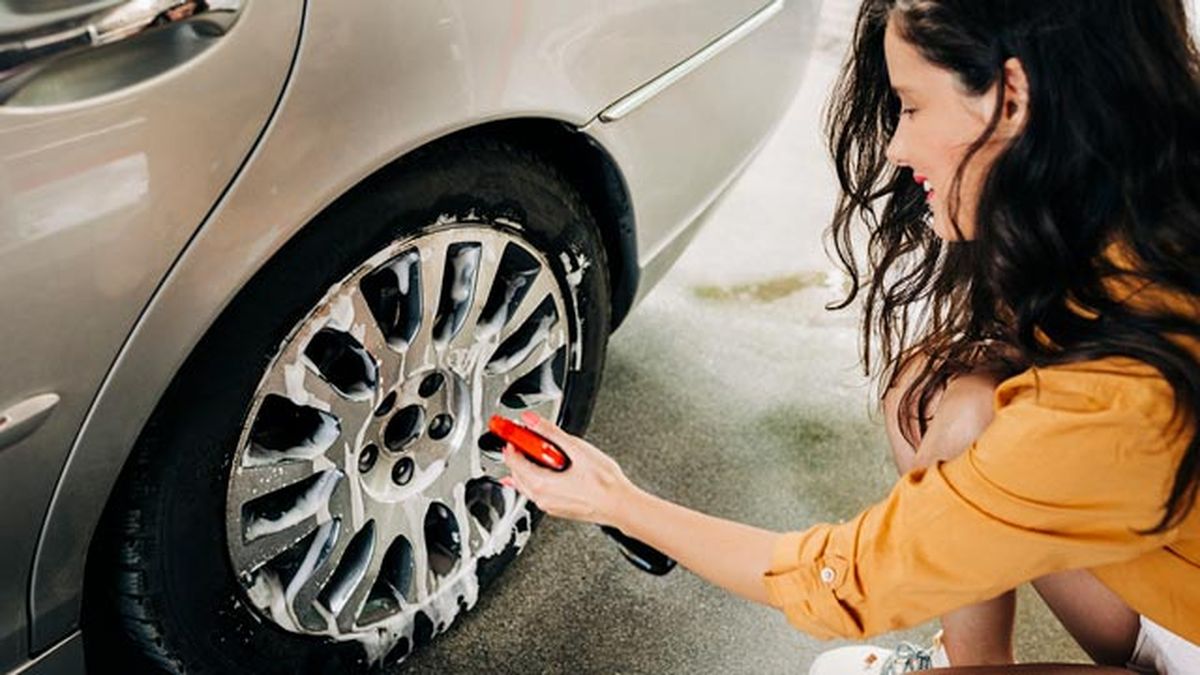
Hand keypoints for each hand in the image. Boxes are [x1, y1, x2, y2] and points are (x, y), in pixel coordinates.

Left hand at [499, 410, 635, 527]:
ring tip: (539, 452)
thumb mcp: (577, 449)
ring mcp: (548, 505)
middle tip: (526, 438)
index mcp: (541, 483)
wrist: (620, 504)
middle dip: (518, 454)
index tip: (513, 431)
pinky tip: (548, 471)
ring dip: (527, 467)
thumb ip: (550, 432)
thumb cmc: (604, 483)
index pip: (512, 460)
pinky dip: (537, 479)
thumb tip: (532, 420)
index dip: (511, 442)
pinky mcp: (557, 508)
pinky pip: (537, 492)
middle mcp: (540, 497)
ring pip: (526, 484)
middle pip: (516, 473)